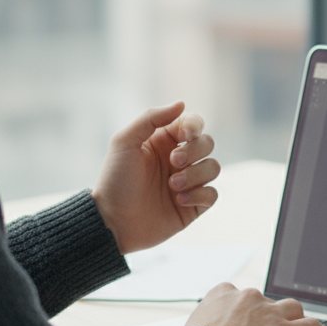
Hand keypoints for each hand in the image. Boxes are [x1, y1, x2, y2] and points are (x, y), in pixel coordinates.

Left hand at [93, 101, 219, 254]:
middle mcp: (178, 160)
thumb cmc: (115, 180)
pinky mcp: (192, 206)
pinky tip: (179, 200)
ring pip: (213, 168)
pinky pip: (212, 194)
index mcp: (163, 142)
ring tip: (172, 187)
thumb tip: (182, 104)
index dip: (194, 126)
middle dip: (194, 151)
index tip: (184, 135)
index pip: (193, 124)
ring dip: (195, 174)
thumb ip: (151, 118)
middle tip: (173, 162)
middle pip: (208, 143)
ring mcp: (187, 183)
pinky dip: (199, 194)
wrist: (113, 221)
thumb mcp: (124, 142)